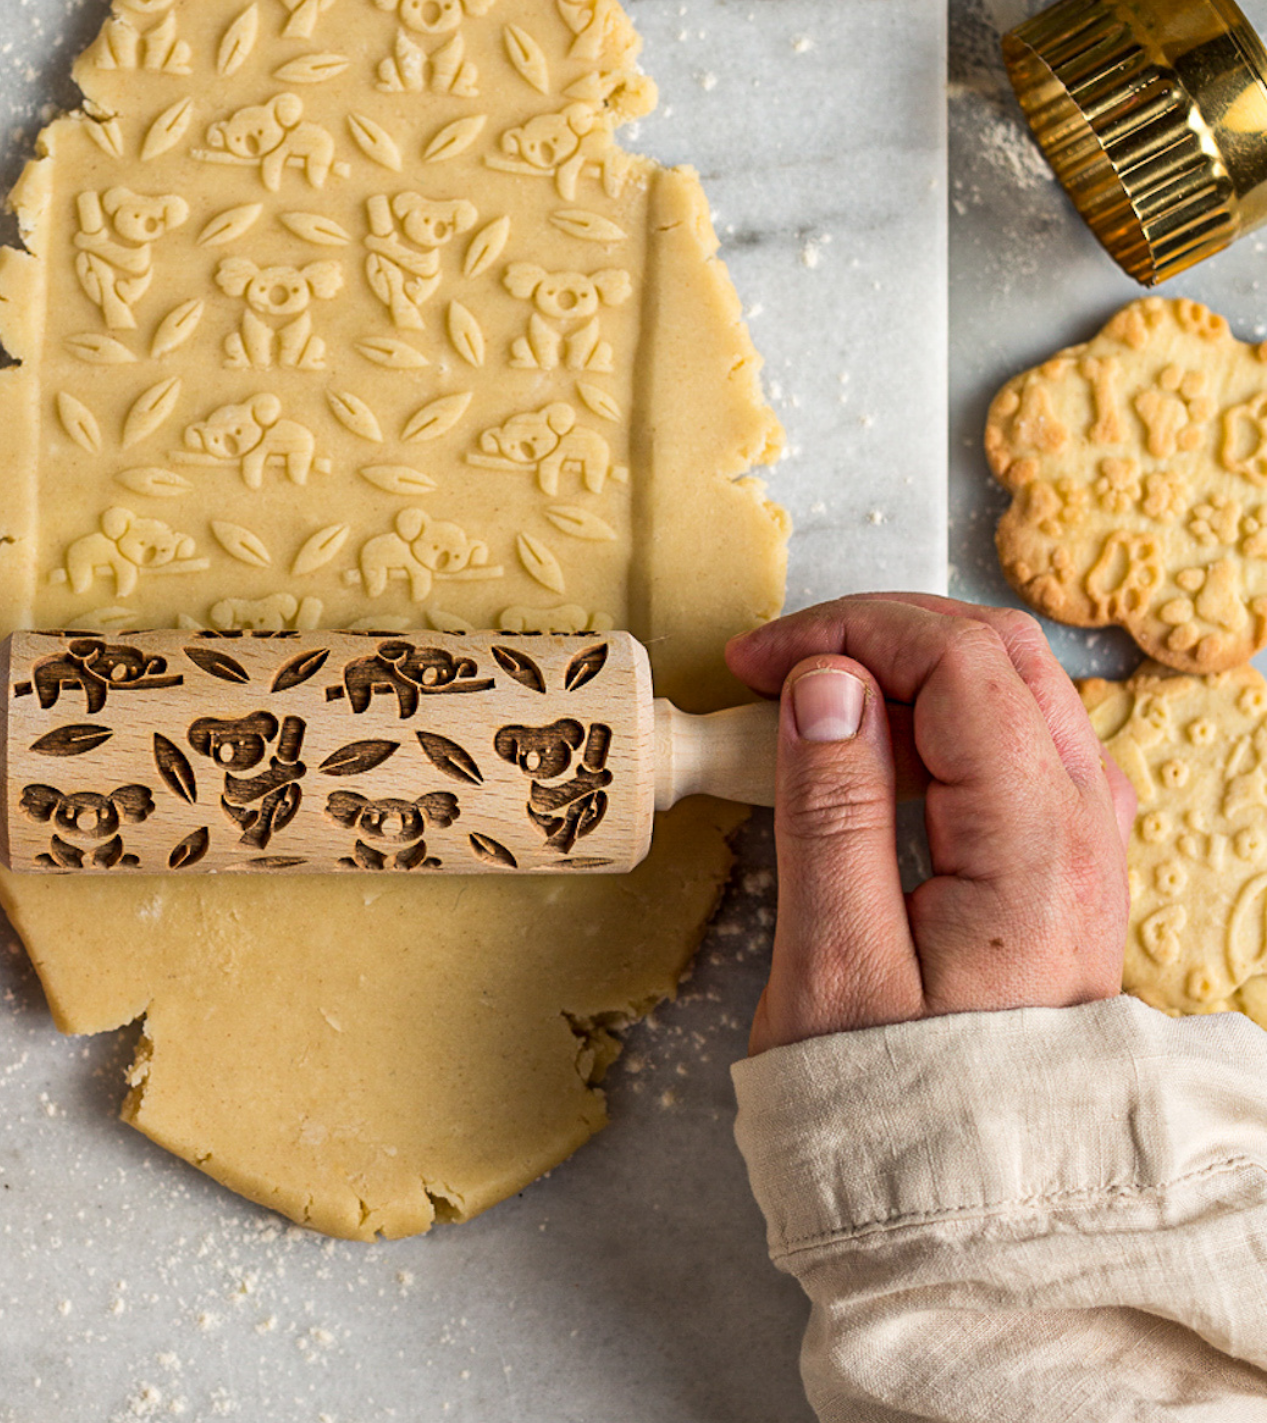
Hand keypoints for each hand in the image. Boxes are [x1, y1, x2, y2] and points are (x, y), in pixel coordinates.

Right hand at [726, 593, 1135, 1055]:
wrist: (982, 1206)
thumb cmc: (901, 1100)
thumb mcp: (839, 962)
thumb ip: (832, 809)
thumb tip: (824, 680)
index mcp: (1035, 844)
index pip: (956, 660)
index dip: (847, 633)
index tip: (754, 666)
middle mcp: (1084, 827)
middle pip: (998, 651)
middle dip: (877, 632)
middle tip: (775, 668)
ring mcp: (1085, 841)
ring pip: (1014, 685)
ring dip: (908, 666)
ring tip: (814, 703)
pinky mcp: (1065, 863)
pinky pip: (1016, 739)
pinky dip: (939, 713)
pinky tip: (875, 751)